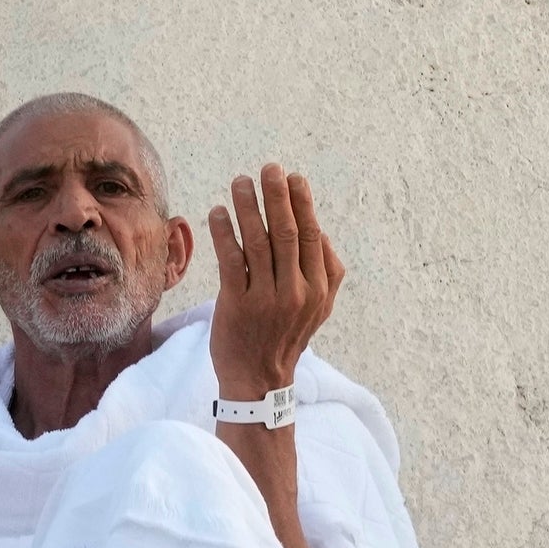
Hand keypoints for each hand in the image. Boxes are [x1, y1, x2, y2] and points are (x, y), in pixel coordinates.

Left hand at [206, 166, 341, 399]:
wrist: (259, 379)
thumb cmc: (287, 336)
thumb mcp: (320, 308)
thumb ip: (329, 272)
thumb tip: (321, 231)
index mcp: (318, 288)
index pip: (311, 236)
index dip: (302, 204)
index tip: (293, 178)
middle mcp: (296, 292)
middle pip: (286, 233)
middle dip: (277, 196)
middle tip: (269, 168)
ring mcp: (266, 299)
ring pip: (257, 242)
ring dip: (248, 207)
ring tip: (240, 182)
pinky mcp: (237, 305)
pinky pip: (231, 261)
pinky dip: (224, 233)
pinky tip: (219, 212)